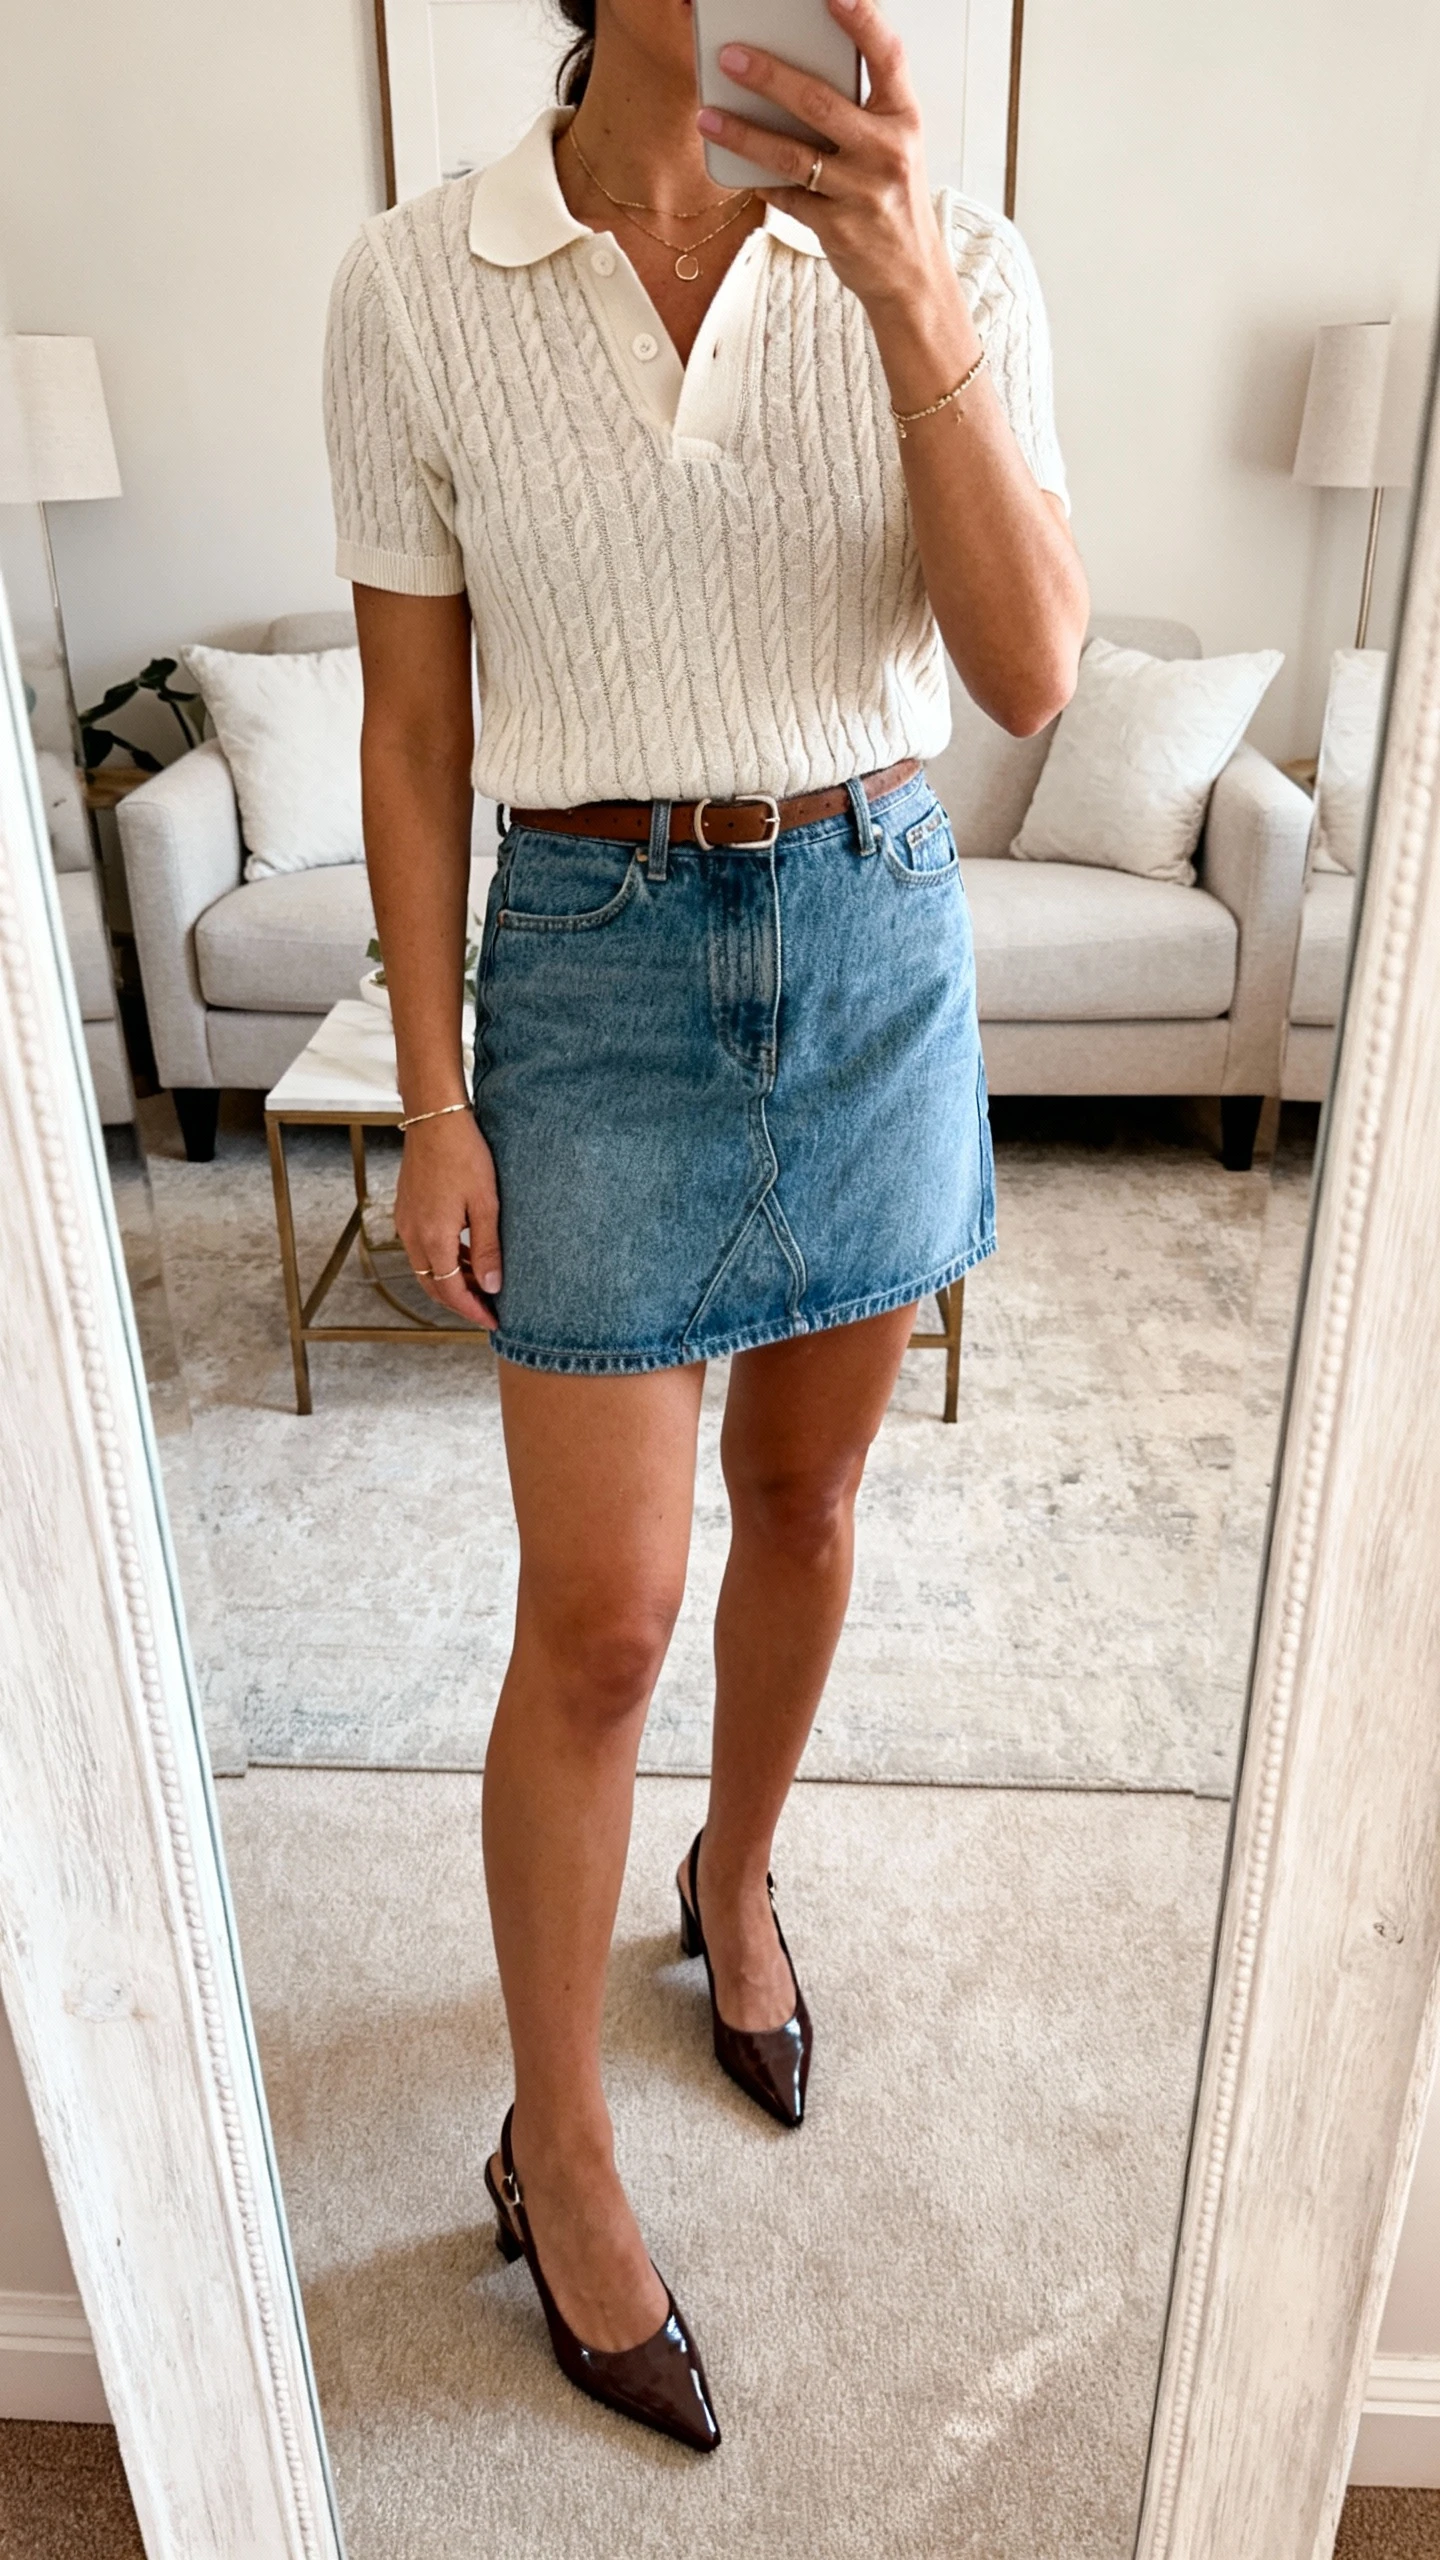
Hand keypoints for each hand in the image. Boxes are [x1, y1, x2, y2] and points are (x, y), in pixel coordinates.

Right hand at [394, 1111, 500, 1330]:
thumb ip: (487, 1248)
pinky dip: (443, 1260)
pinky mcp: (407, 1209)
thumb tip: (491, 1285)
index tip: (493, 1321)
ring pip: (427, 1268)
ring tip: (482, 1282)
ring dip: (452, 1280)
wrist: (435, 1119)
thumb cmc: (464, 1155)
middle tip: (488, 1309)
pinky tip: (465, 1254)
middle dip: (460, 1302)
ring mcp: (406, 1221)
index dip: (472, 1310)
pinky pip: (422, 1248)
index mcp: (433, 1237)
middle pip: (433, 1286)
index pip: (450, 1291)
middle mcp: (412, 1234)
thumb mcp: (486, 1204)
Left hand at [696, 0, 959, 324]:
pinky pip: (785, 196)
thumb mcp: (894, 145)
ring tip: (709, 115)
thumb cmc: (893, 199)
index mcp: (904, 118)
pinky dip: (758, 180)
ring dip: (743, 133)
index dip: (861, 20)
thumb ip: (858, 110)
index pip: (886, 55)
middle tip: (730, 56)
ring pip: (792, 154)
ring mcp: (862, 191)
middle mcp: (887, 151)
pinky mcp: (837, 227)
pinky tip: (732, 164)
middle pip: (820, 103)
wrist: (910, 273)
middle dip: (769, 76)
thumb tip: (793, 76)